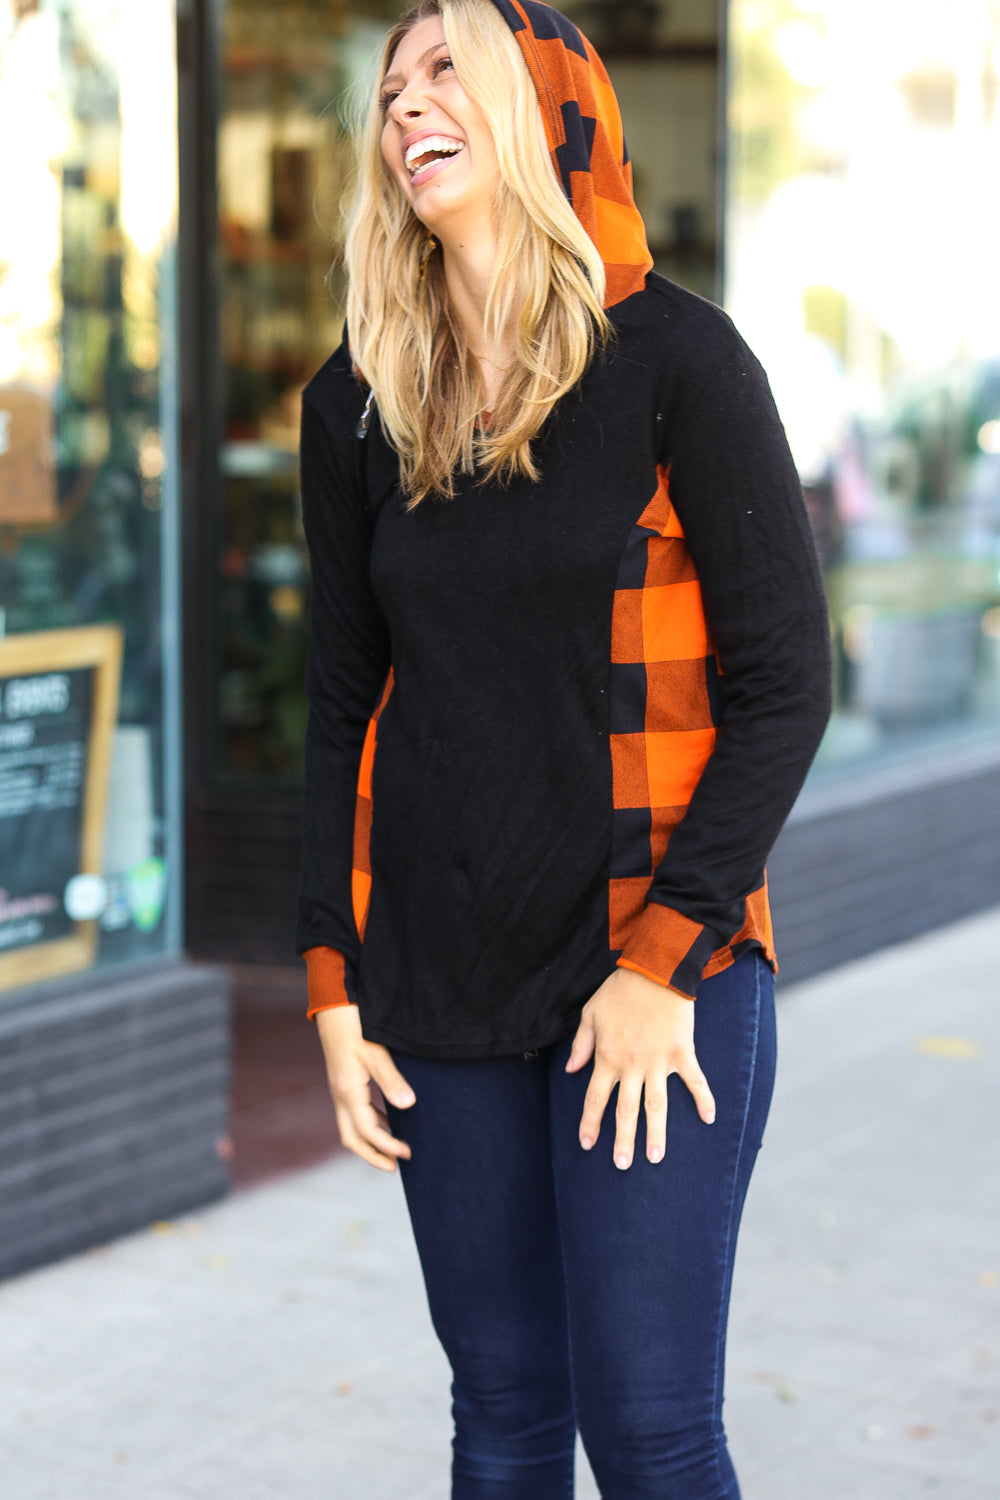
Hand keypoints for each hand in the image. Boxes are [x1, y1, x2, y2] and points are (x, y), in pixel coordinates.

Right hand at [315, 1005, 414, 1172]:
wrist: (333, 1008)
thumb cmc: (355, 1027)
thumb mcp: (376, 1054)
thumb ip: (392, 1081)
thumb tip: (408, 1105)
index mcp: (347, 1092)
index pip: (367, 1131)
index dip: (387, 1146)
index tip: (407, 1153)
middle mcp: (340, 1096)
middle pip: (352, 1138)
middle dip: (372, 1155)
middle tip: (395, 1166)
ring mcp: (339, 1090)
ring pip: (351, 1127)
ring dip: (371, 1141)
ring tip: (394, 1148)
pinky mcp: (343, 1083)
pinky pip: (354, 1113)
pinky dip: (370, 1123)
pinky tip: (387, 1120)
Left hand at [566, 968, 715, 1168]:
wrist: (654, 970)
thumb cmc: (620, 990)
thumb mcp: (590, 1014)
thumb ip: (581, 1044)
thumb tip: (571, 1071)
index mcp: (607, 1057)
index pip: (596, 1098)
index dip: (591, 1122)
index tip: (588, 1144)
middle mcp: (632, 1065)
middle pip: (626, 1110)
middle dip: (623, 1140)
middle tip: (622, 1166)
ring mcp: (658, 1061)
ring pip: (657, 1105)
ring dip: (657, 1133)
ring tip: (656, 1158)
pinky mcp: (682, 1052)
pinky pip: (694, 1080)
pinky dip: (703, 1098)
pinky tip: (710, 1118)